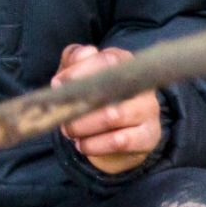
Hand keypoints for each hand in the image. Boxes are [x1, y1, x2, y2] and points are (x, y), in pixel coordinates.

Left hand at [55, 44, 162, 174]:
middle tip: (61, 116)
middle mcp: (142, 84)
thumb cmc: (92, 96)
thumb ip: (71, 64)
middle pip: (108, 92)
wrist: (113, 133)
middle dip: (77, 106)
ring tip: (69, 131)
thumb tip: (63, 79)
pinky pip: (119, 141)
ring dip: (82, 127)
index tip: (56, 85)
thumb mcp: (78, 73)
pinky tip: (83, 145)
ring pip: (112, 116)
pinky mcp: (149, 136)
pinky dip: (94, 145)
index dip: (78, 73)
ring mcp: (148, 110)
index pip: (106, 61)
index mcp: (124, 62)